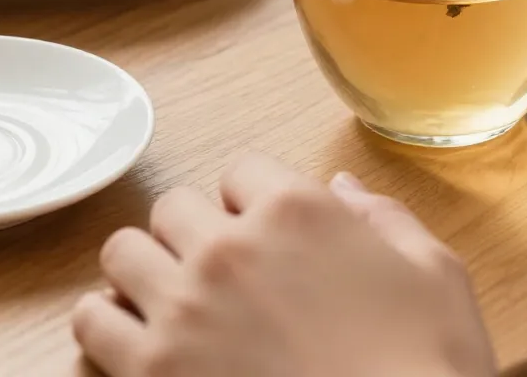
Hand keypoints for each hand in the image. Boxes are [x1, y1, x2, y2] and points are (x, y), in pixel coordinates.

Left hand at [72, 154, 495, 376]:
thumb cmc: (426, 367)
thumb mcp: (434, 273)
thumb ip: (383, 218)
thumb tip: (343, 188)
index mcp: (297, 209)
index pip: (241, 170)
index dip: (252, 202)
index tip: (263, 233)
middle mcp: (230, 246)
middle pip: (175, 206)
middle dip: (195, 232)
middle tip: (219, 270)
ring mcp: (185, 307)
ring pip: (123, 251)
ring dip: (146, 270)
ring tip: (173, 299)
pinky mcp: (153, 370)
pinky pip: (92, 321)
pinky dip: (107, 323)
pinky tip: (138, 339)